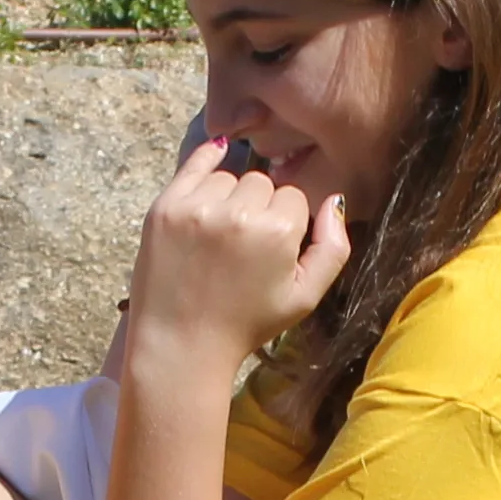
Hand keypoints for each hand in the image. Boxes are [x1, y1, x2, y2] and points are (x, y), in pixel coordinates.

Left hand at [127, 139, 351, 374]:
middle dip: (258, 207)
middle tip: (242, 245)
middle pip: (261, 183)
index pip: (293, 198)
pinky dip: (205, 163)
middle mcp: (238, 212)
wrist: (181, 344)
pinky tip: (216, 154)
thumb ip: (333, 248)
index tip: (269, 249)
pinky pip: (193, 165)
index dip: (286, 221)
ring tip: (219, 234)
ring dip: (229, 196)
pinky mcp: (165, 207)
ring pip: (228, 177)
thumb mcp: (305, 297)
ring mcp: (197, 207)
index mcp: (278, 232)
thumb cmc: (246, 324)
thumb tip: (335, 200)